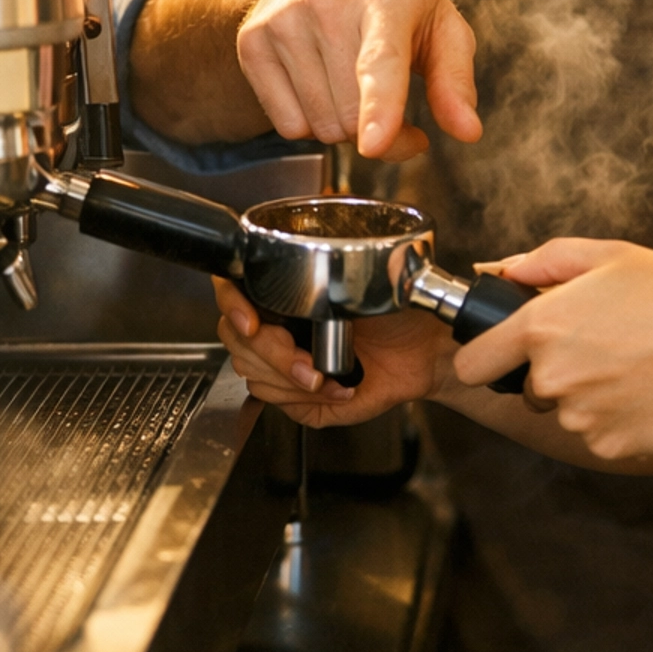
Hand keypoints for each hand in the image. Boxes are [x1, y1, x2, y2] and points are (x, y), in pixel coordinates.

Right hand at [214, 274, 450, 426]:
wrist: (422, 352)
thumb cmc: (398, 310)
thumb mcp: (365, 277)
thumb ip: (331, 264)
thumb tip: (311, 251)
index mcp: (283, 291)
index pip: (230, 290)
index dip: (232, 304)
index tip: (252, 321)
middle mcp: (276, 324)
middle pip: (237, 339)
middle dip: (272, 352)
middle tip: (307, 360)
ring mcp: (281, 362)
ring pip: (253, 372)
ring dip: (291, 378)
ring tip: (327, 375)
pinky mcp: (294, 397)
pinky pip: (278, 401)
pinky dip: (308, 397)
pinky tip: (339, 387)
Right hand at [236, 0, 480, 160]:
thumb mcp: (439, 22)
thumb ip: (455, 79)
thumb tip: (468, 131)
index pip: (380, 61)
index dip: (380, 107)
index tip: (374, 142)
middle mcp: (328, 1)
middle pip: (352, 115)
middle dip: (379, 130)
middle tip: (389, 104)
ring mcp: (283, 20)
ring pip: (321, 126)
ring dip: (344, 124)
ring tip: (352, 81)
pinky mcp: (252, 41)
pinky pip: (288, 126)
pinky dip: (310, 121)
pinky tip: (320, 81)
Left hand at [449, 239, 652, 461]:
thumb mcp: (610, 254)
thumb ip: (546, 260)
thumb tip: (506, 270)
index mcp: (541, 326)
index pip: (474, 363)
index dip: (486, 357)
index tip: (503, 354)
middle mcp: (551, 377)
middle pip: (529, 388)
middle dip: (556, 371)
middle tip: (605, 344)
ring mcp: (579, 417)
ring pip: (567, 411)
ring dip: (590, 395)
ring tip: (637, 364)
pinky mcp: (609, 446)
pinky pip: (600, 434)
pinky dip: (618, 419)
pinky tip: (650, 391)